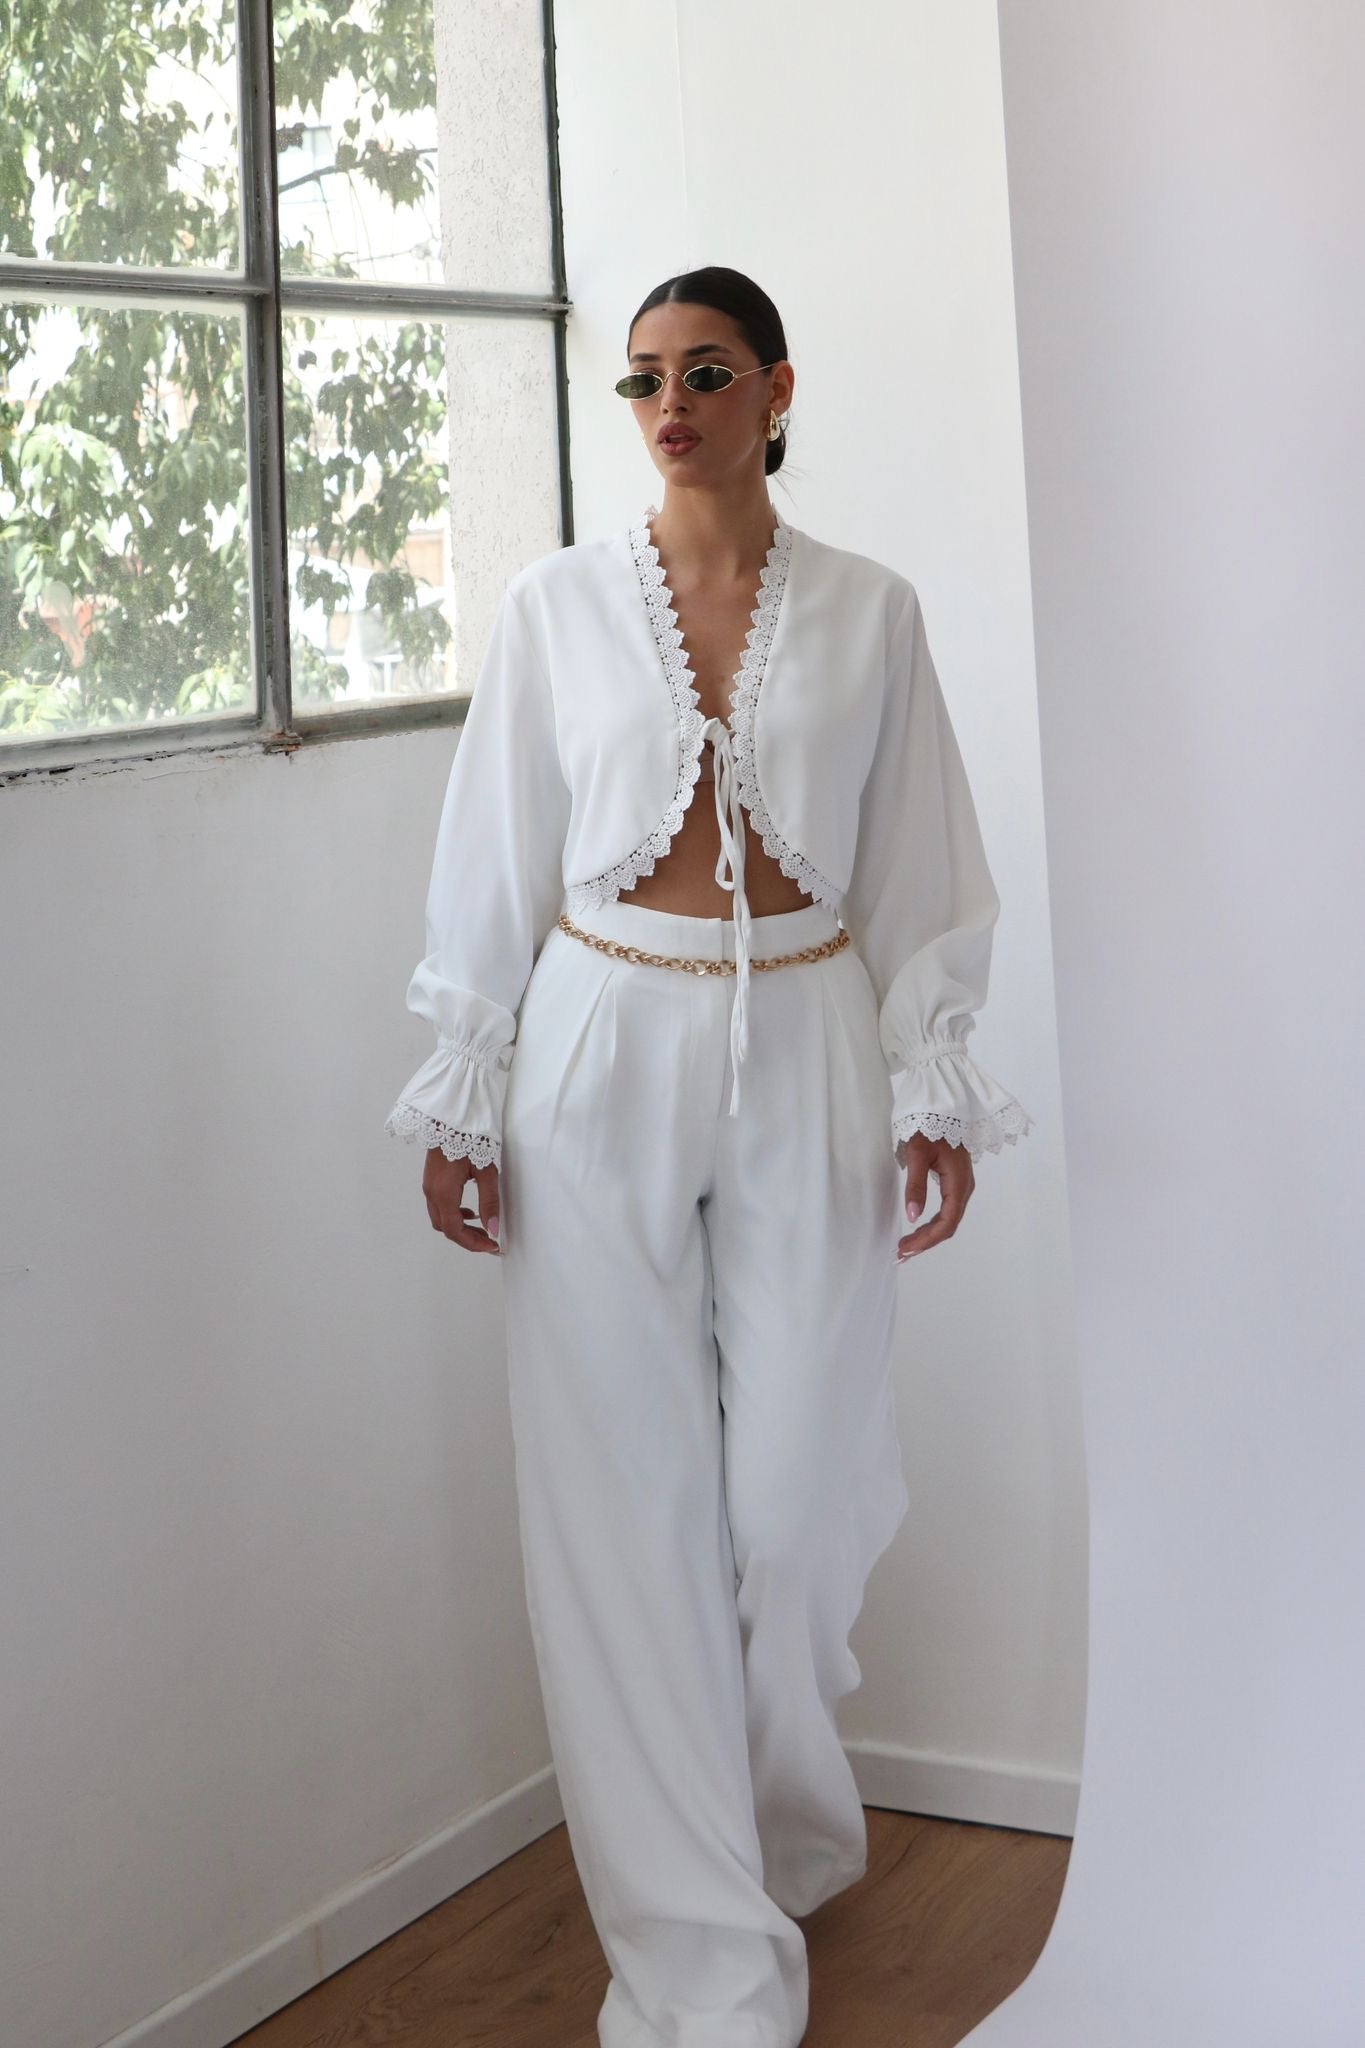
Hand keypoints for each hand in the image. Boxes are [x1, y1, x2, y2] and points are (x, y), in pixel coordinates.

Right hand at [422, 1148, 501, 1254]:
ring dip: (460, 1227)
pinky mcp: (431, 1179)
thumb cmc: (470, 1139)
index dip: (474, 1244)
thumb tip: (493, 1230)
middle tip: (490, 1241)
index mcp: (444, 1194)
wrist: (452, 1115)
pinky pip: (438, 1206)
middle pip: (445, 1228)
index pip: (455, 1231)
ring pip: (440, 1219)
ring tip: (482, 1227)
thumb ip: (490, 1202)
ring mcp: (429, 1186)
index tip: (493, 1246)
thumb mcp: (486, 1172)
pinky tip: (469, 1210)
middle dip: (467, 1238)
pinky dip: (453, 1215)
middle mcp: (431, 1193)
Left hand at [895, 1131, 973, 1260]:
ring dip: (928, 1235)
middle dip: (925, 1241)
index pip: (947, 1222)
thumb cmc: (928, 1128)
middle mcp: (964, 1188)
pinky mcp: (954, 1183)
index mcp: (959, 1183)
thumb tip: (912, 1216)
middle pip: (948, 1225)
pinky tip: (918, 1230)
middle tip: (901, 1254)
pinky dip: (931, 1224)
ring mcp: (961, 1186)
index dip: (927, 1240)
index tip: (906, 1249)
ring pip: (947, 1219)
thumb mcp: (917, 1155)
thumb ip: (916, 1186)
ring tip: (906, 1247)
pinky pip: (946, 1211)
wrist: (939, 1108)